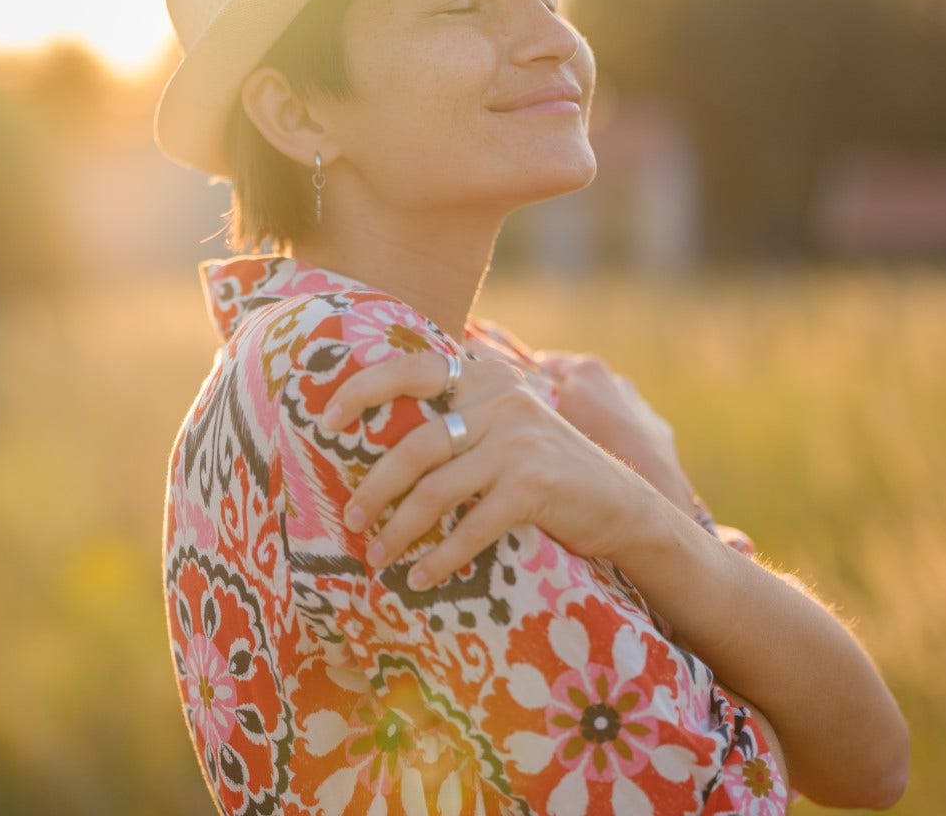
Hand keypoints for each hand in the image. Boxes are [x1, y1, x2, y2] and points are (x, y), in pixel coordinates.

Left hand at [320, 349, 668, 590]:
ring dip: (398, 530)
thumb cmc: (543, 467)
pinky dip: (440, 557)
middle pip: (414, 445)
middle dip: (373, 488)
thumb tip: (377, 432)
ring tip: (377, 556)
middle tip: (351, 519)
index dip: (363, 389)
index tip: (326, 420)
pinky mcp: (534, 487)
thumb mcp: (504, 420)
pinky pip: (470, 527)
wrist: (618, 503)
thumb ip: (459, 411)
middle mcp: (501, 400)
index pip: (412, 368)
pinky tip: (421, 577)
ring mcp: (518, 443)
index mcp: (484, 377)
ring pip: (435, 491)